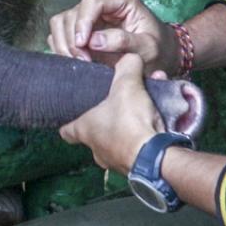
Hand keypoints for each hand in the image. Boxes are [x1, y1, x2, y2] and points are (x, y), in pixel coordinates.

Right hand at [47, 0, 178, 73]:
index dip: (83, 23)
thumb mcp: (148, 48)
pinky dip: (61, 47)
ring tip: (80, 62)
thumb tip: (94, 41)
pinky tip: (75, 60)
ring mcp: (88, 12)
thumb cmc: (156, 48)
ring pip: (61, 21)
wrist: (156, 54)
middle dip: (73, 39)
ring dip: (65, 44)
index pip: (92, 2)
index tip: (82, 44)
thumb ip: (124, 42)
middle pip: (73, 13)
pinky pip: (58, 32)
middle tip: (84, 61)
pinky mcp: (78, 25)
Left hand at [59, 54, 166, 174]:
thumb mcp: (127, 85)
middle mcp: (96, 149)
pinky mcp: (135, 169)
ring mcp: (115, 162)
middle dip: (109, 117)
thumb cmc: (129, 120)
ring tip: (145, 109)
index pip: (67, 131)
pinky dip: (145, 136)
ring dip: (131, 125)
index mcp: (85, 130)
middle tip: (120, 104)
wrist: (155, 157)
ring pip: (119, 139)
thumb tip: (129, 57)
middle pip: (96, 132)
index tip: (76, 111)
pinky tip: (159, 122)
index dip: (70, 120)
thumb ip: (127, 67)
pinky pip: (137, 147)